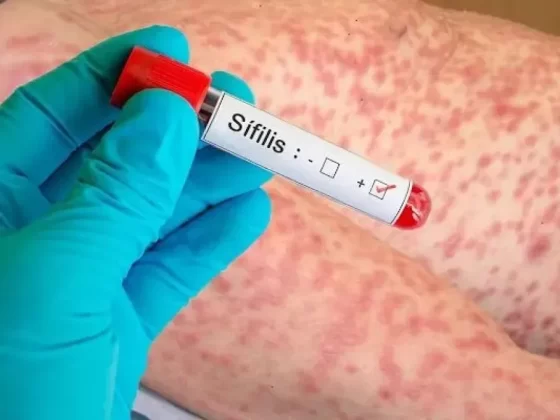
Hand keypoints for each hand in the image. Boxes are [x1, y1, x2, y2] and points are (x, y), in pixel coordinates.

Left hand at [0, 26, 271, 419]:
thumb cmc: (6, 393)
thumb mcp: (54, 279)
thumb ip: (113, 197)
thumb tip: (164, 118)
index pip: (50, 117)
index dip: (112, 78)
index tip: (172, 52)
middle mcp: (33, 234)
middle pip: (115, 161)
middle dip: (178, 131)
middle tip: (235, 106)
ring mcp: (83, 278)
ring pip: (154, 213)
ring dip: (209, 182)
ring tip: (258, 159)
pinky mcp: (121, 319)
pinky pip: (172, 266)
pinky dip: (213, 240)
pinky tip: (249, 212)